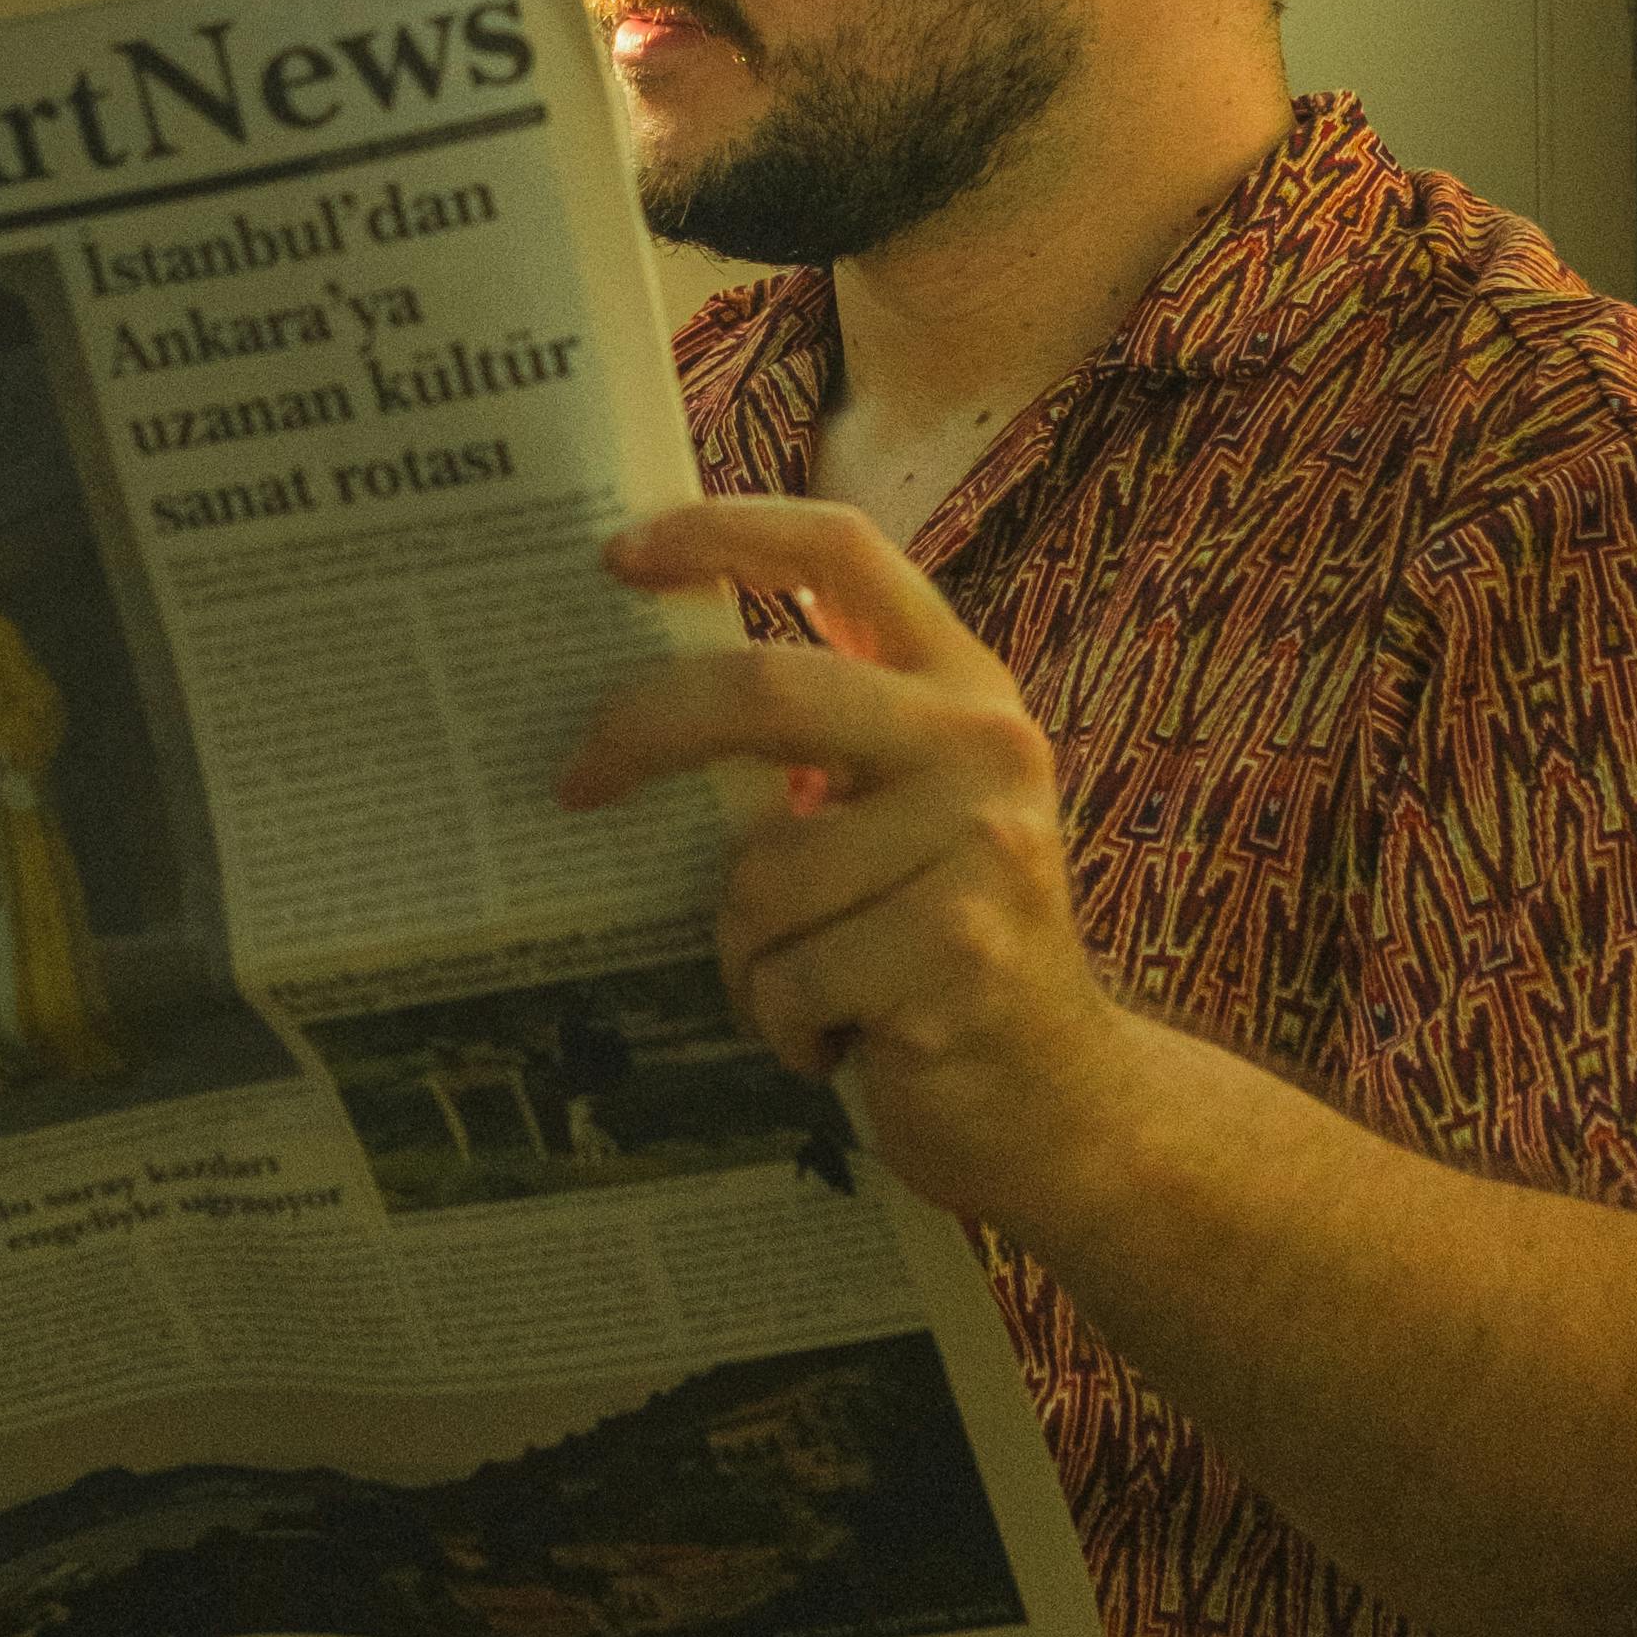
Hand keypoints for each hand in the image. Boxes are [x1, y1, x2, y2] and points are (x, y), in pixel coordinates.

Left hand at [555, 500, 1153, 1257]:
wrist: (1063, 1104)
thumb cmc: (946, 948)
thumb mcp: (912, 812)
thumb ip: (828, 738)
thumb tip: (645, 692)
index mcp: (965, 687)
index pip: (844, 551)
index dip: (723, 532)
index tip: (616, 554)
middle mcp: (985, 745)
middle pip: (766, 689)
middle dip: (643, 731)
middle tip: (573, 780)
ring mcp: (981, 848)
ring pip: (759, 872)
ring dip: (742, 952)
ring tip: (797, 985)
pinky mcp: (958, 954)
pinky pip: (787, 975)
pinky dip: (780, 1023)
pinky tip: (835, 1040)